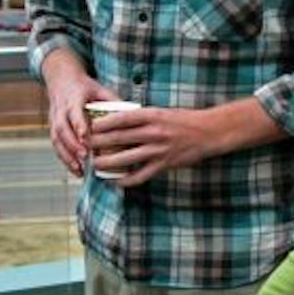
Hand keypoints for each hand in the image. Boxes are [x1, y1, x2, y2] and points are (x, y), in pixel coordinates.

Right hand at [40, 56, 106, 175]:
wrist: (62, 80)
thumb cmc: (85, 87)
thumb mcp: (100, 90)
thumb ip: (114, 101)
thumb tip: (135, 116)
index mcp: (73, 98)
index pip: (74, 112)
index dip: (78, 125)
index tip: (86, 138)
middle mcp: (61, 109)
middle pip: (62, 128)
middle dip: (72, 145)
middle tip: (85, 157)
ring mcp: (54, 119)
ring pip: (57, 139)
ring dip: (67, 156)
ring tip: (79, 170)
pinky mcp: (52, 128)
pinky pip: (56, 145)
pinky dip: (65, 159)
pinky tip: (76, 170)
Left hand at [88, 106, 229, 186]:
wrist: (208, 132)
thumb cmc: (184, 120)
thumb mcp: (162, 112)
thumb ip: (142, 117)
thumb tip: (119, 121)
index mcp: (151, 115)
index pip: (120, 119)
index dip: (102, 124)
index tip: (90, 127)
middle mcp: (153, 132)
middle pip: (118, 138)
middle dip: (99, 143)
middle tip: (85, 146)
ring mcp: (158, 150)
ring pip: (126, 159)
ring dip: (108, 163)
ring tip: (95, 165)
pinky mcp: (164, 165)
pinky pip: (141, 175)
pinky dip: (127, 180)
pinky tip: (116, 182)